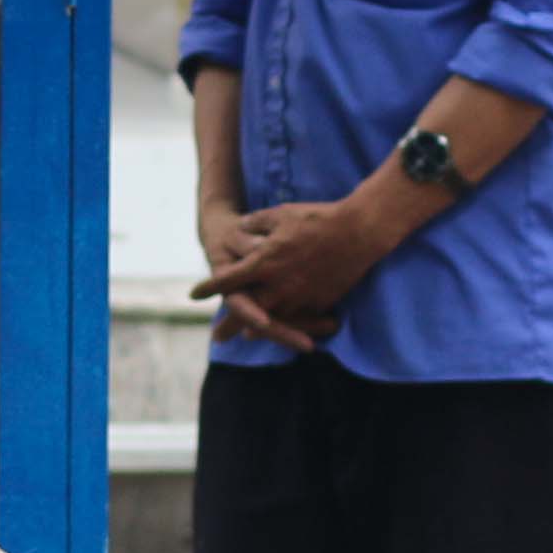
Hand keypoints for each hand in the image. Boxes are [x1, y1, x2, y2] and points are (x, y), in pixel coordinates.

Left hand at [204, 191, 400, 335]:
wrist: (358, 232)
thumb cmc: (316, 218)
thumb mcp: (280, 214)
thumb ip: (257, 224)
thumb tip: (244, 227)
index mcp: (263, 261)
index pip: (228, 280)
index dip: (209, 288)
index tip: (194, 295)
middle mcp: (277, 285)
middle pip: (246, 311)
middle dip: (229, 325)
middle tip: (217, 337)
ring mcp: (299, 297)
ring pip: (273, 320)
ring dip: (258, 328)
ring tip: (248, 335)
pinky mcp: (319, 302)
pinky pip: (299, 317)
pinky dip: (289, 323)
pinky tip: (284, 327)